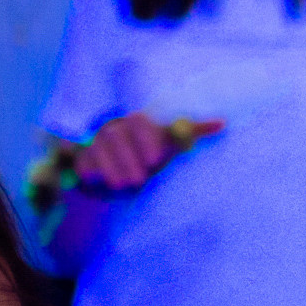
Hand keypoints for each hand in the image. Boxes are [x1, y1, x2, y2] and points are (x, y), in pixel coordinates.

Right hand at [74, 113, 222, 191]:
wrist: (125, 172)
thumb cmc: (153, 156)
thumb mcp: (172, 146)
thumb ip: (191, 133)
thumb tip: (223, 123)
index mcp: (137, 123)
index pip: (138, 121)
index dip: (146, 137)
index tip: (157, 159)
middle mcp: (114, 129)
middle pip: (115, 134)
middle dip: (128, 157)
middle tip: (140, 179)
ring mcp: (95, 143)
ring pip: (97, 148)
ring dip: (112, 167)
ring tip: (125, 185)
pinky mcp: (82, 158)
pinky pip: (82, 161)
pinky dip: (90, 171)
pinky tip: (99, 182)